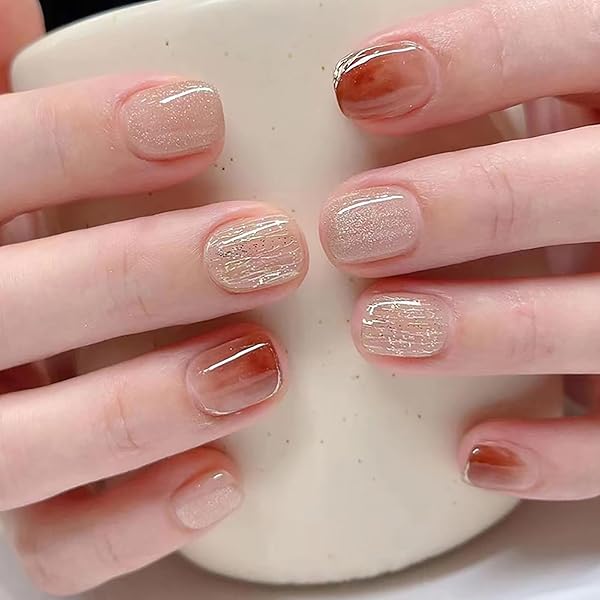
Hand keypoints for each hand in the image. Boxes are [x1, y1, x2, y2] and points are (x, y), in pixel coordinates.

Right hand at [0, 1, 306, 593]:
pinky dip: (134, 524)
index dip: (78, 139)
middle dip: (141, 274)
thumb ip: (18, 114)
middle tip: (273, 249)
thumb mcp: (9, 172)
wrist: (13, 365)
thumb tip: (17, 10)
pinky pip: (57, 549)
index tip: (200, 115)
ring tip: (262, 368)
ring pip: (22, 447)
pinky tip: (222, 480)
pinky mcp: (20, 526)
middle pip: (11, 308)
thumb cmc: (25, 247)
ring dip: (143, 407)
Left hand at [323, 0, 599, 500]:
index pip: (571, 43)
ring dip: (491, 328)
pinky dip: (560, 454)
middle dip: (467, 205)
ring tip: (378, 330)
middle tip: (347, 229)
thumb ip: (486, 91)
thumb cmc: (559, 168)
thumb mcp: (543, 105)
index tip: (357, 88)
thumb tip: (356, 88)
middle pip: (588, 186)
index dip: (474, 59)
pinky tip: (476, 451)